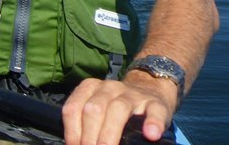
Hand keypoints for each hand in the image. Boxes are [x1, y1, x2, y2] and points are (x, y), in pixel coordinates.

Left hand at [62, 75, 176, 144]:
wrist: (149, 88)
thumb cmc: (117, 106)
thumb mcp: (97, 107)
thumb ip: (85, 121)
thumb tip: (76, 143)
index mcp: (90, 88)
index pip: (74, 107)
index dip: (72, 131)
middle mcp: (109, 88)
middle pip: (94, 109)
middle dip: (89, 135)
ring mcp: (133, 95)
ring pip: (119, 109)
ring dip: (110, 133)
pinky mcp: (156, 104)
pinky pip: (154, 111)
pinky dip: (152, 123)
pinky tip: (150, 135)